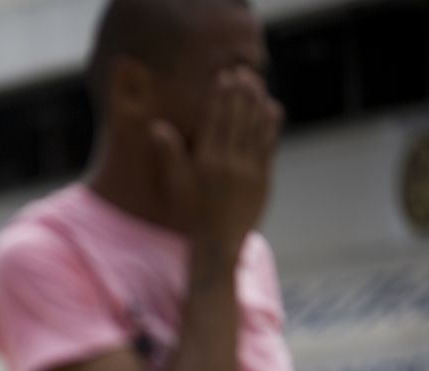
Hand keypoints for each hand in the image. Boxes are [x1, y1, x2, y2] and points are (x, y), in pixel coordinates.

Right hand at [150, 67, 282, 254]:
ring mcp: (249, 169)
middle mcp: (228, 162)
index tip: (224, 75)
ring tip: (255, 82)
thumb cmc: (192, 213)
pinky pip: (268, 144)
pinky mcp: (263, 177)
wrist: (217, 242)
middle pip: (237, 117)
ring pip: (255, 126)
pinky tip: (271, 107)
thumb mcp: (175, 185)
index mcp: (205, 161)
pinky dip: (270, 124)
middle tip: (242, 71)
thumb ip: (169, 154)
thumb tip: (157, 126)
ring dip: (256, 101)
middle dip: (240, 91)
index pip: (215, 118)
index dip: (221, 94)